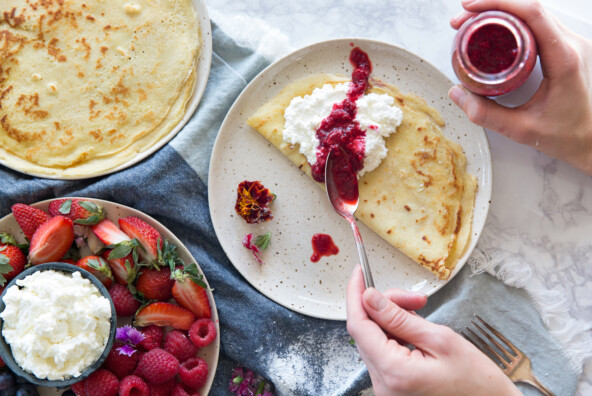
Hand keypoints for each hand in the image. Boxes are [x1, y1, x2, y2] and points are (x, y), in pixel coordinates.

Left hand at [346, 265, 519, 395]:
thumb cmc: (477, 383)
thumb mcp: (441, 339)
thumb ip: (400, 317)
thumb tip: (370, 297)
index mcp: (393, 372)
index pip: (358, 325)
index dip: (356, 295)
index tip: (359, 273)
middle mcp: (383, 384)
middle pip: (366, 331)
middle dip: (384, 306)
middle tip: (414, 298)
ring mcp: (386, 389)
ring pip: (374, 340)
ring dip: (392, 320)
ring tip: (420, 315)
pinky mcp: (393, 388)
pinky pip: (384, 353)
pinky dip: (395, 335)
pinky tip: (415, 331)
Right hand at [448, 0, 591, 175]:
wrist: (591, 140)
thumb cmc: (566, 135)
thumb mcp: (522, 129)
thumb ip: (487, 114)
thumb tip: (457, 94)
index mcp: (564, 59)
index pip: (532, 15)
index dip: (499, 4)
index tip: (471, 9)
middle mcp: (571, 45)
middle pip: (529, 9)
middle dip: (491, 8)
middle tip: (461, 21)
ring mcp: (570, 45)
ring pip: (532, 15)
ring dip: (501, 13)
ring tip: (471, 24)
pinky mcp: (566, 49)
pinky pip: (536, 26)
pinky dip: (511, 22)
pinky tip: (492, 31)